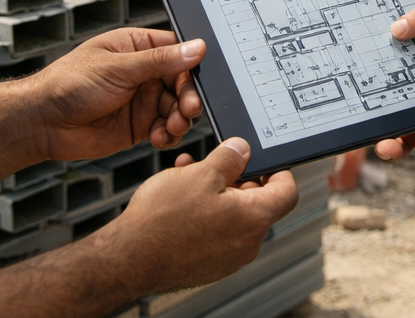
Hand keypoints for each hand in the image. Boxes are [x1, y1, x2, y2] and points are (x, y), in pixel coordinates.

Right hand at [0, 137, 299, 315]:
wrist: (128, 258)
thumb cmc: (163, 219)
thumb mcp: (200, 173)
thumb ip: (229, 158)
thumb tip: (243, 149)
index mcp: (254, 218)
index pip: (287, 191)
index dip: (276, 170)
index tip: (260, 160)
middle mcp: (247, 243)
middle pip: (257, 202)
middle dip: (235, 179)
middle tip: (212, 164)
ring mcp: (228, 258)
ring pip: (232, 216)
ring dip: (215, 193)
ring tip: (187, 177)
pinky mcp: (208, 265)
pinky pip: (216, 233)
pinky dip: (205, 214)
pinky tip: (179, 200)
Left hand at [25, 27, 205, 161]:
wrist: (42, 123)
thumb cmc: (68, 84)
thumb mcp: (118, 68)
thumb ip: (159, 60)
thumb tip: (196, 48)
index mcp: (137, 47)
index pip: (177, 51)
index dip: (191, 66)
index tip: (198, 81)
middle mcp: (143, 73)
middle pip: (182, 82)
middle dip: (188, 97)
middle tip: (187, 109)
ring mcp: (141, 100)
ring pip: (176, 107)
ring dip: (179, 118)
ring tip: (171, 127)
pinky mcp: (138, 126)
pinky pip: (165, 129)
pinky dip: (168, 134)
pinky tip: (159, 138)